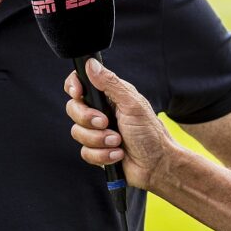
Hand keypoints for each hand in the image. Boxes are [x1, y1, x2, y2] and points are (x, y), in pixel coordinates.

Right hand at [64, 59, 175, 190]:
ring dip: (99, 139)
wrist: (157, 165)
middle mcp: (100, 112)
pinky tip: (117, 154)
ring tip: (118, 141)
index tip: (78, 93)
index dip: (74, 87)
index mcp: (109, 96)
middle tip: (105, 122)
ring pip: (77, 132)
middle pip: (73, 108)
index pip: (81, 84)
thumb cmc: (150, 133)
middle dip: (88, 118)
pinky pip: (85, 152)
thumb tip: (91, 65)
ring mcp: (97, 132)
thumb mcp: (132, 104)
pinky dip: (102, 155)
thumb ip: (110, 84)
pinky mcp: (96, 150)